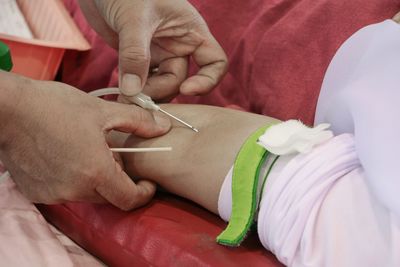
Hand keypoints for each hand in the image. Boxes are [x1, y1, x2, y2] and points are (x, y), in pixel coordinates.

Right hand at [0, 73, 169, 209]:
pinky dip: (74, 180)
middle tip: (115, 155)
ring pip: (88, 194)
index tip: (148, 182)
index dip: (144, 193)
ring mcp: (53, 193)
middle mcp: (74, 189)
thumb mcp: (102, 110)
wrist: (8, 109)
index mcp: (95, 172)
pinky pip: (66, 192)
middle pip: (110, 197)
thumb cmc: (54, 106)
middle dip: (120, 180)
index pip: (129, 199)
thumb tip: (164, 126)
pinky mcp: (37, 192)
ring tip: (89, 151)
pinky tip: (69, 157)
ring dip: (96, 179)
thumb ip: (138, 122)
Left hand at [78, 0, 227, 100]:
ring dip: (145, 94)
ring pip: (160, 84)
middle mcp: (178, 45)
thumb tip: (133, 91)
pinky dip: (133, 89)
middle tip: (134, 96)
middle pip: (179, 80)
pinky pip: (142, 81)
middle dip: (159, 90)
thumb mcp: (134, 19)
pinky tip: (121, 91)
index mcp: (190, 32)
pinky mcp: (138, 58)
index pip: (215, 63)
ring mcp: (158, 53)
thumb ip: (135, 54)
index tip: (186, 89)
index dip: (206, 81)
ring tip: (124, 96)